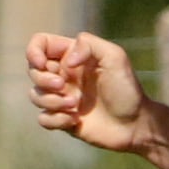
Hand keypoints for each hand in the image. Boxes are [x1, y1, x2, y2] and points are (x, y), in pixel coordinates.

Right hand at [26, 31, 147, 151]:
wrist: (136, 123)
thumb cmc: (127, 88)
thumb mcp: (115, 57)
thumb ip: (89, 45)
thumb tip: (64, 61)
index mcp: (72, 56)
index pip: (40, 44)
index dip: (33, 51)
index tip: (41, 63)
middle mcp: (64, 76)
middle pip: (33, 71)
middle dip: (43, 79)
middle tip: (62, 85)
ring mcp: (62, 98)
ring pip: (35, 96)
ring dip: (51, 100)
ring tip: (75, 105)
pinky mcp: (64, 120)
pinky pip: (43, 119)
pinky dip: (55, 119)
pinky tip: (75, 120)